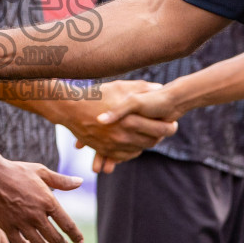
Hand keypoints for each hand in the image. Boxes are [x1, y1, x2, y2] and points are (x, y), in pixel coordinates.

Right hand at [0, 148, 82, 242]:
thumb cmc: (16, 170)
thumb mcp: (41, 172)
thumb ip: (61, 180)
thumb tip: (80, 182)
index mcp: (48, 201)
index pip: (67, 224)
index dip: (75, 235)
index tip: (79, 242)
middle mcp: (36, 215)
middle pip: (54, 237)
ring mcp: (21, 222)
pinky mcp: (7, 226)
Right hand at [56, 80, 174, 173]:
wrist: (71, 109)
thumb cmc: (97, 94)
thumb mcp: (120, 87)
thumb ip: (142, 88)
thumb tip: (160, 88)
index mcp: (131, 120)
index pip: (161, 130)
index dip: (170, 127)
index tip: (172, 123)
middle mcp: (123, 136)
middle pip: (151, 142)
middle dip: (160, 137)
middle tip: (163, 130)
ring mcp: (113, 145)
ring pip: (139, 150)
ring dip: (146, 144)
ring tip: (150, 135)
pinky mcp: (105, 150)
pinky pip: (124, 156)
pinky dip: (131, 152)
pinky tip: (134, 143)